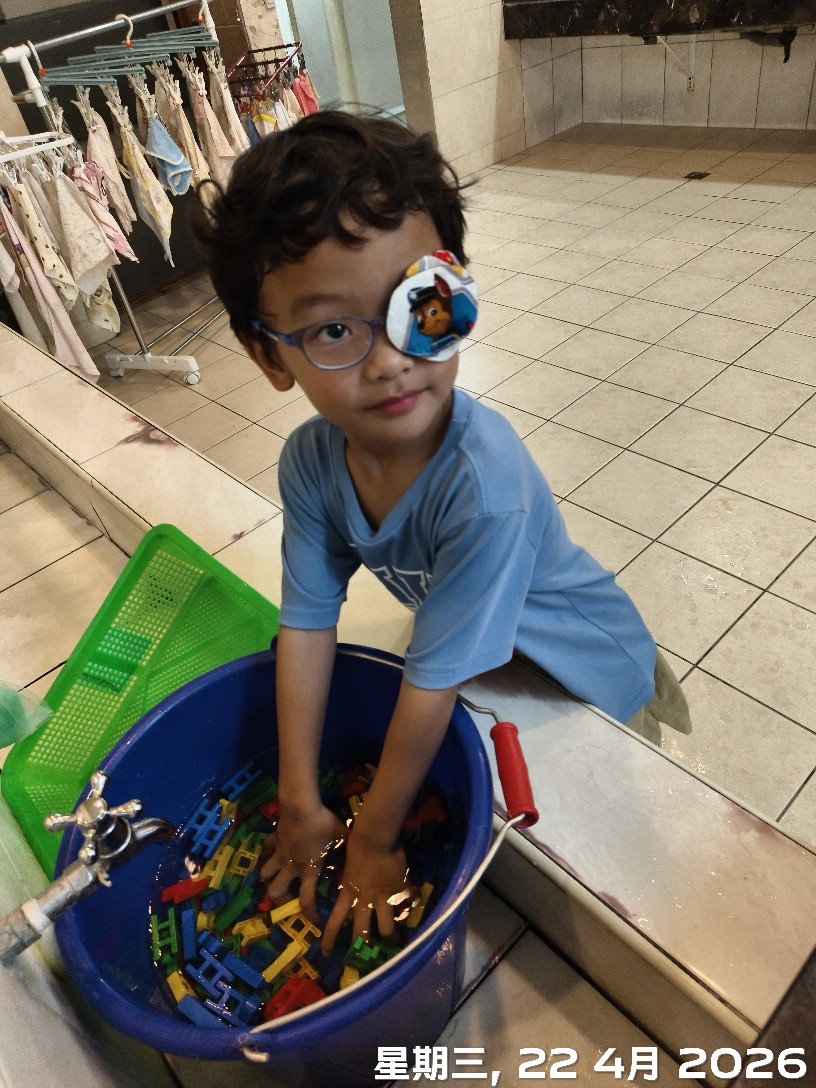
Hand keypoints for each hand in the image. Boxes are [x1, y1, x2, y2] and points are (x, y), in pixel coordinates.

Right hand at [260, 804, 345, 925]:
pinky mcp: (274, 840)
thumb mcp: (342, 838)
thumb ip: (350, 848)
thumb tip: (366, 854)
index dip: (310, 914)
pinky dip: (268, 850)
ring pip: (266, 873)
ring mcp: (280, 854)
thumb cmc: (323, 825)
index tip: (315, 922)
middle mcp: (292, 866)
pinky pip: (267, 848)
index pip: (306, 900)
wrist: (301, 807)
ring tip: (274, 877)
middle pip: (275, 892)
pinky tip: (273, 849)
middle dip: (278, 900)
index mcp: (309, 870)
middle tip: (286, 899)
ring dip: (268, 877)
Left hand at [321, 833, 417, 954]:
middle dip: (364, 947)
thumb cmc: (355, 846)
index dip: (329, 940)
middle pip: (362, 933)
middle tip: (367, 956)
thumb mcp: (346, 867)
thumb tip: (347, 886)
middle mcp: (365, 900)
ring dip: (391, 937)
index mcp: (348, 893)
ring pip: (387, 928)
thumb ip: (349, 881)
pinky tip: (416, 900)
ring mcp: (384, 897)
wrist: (374, 838)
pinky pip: (411, 900)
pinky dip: (414, 901)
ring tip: (396, 941)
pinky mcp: (400, 889)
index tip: (326, 953)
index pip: (334, 921)